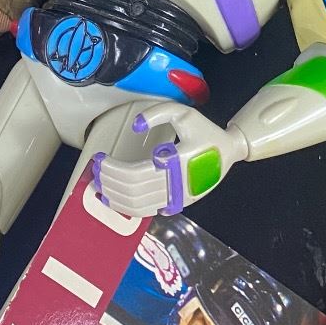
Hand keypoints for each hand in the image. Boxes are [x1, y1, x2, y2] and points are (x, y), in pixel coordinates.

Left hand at [92, 103, 247, 216]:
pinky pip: (147, 212)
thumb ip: (158, 113)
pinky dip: (127, 207)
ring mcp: (177, 199)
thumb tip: (136, 126)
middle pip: (132, 191)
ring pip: (137, 206)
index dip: (113, 169)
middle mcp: (177, 185)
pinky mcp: (177, 205)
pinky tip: (116, 198)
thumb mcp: (184, 112)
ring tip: (101, 185)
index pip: (135, 173)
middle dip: (109, 182)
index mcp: (178, 162)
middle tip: (96, 171)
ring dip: (115, 197)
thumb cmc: (205, 132)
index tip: (100, 159)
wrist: (229, 153)